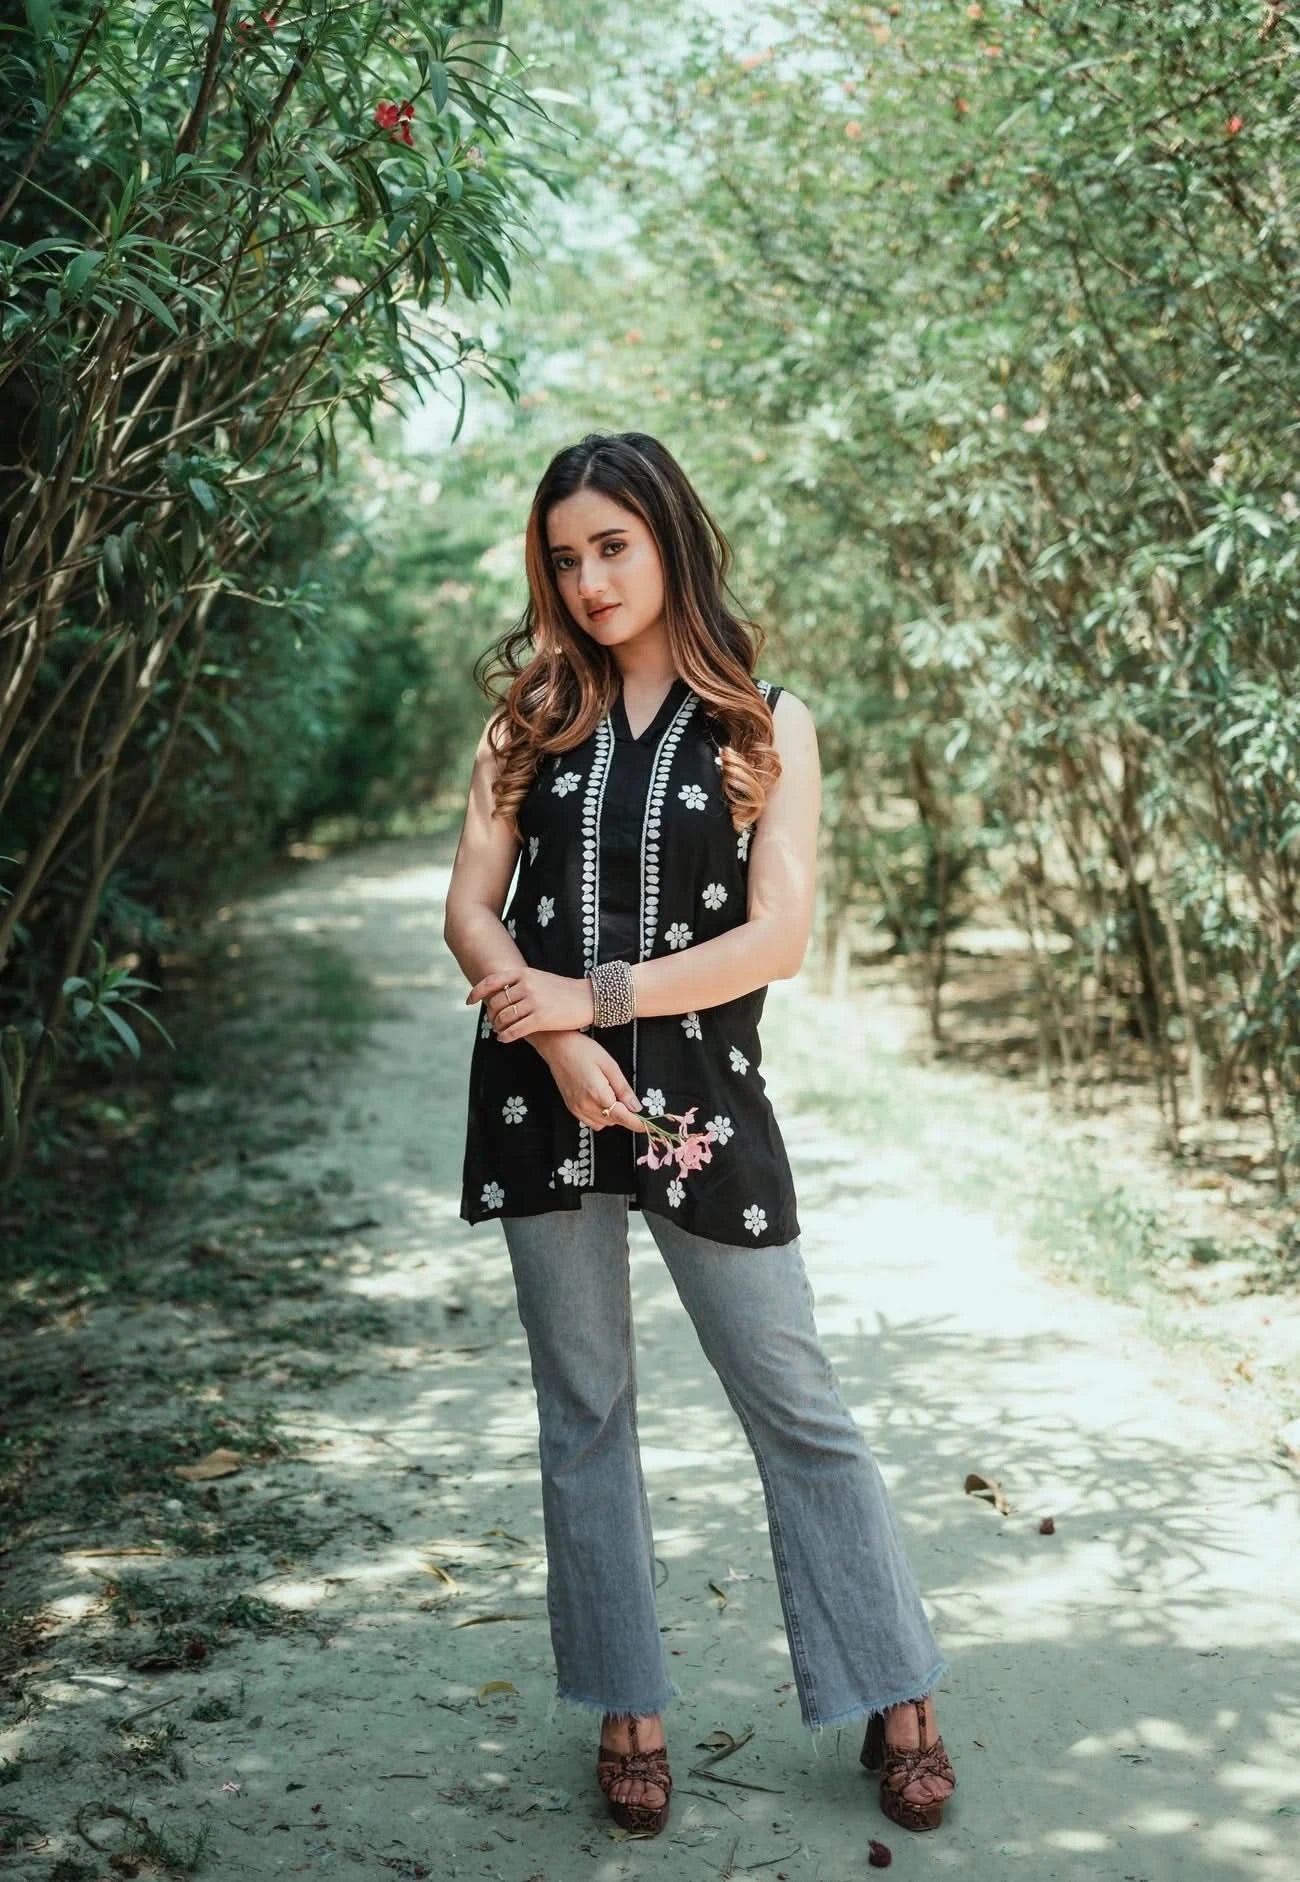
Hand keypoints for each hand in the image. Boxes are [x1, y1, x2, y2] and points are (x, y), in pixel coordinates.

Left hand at [466, 965, 593, 1042]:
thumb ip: (520, 982)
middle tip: (493, 1022)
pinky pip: (515, 1030)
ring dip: (498, 1027)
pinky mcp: (541, 1018)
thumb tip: (498, 993)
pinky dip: (506, 1036)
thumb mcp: (539, 978)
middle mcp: (527, 985)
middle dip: (492, 1015)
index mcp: (524, 973)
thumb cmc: (563, 990)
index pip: (492, 981)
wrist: (588, 997)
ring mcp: (534, 1002)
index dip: (477, 992)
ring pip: (504, 1017)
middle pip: (497, 1003)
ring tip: (499, 1031)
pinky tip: (503, 1038)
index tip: (469, 1001)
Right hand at [543, 1034, 647, 1133]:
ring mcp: (577, 1108)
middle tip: (628, 1098)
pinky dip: (601, 1116)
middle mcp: (586, 1105)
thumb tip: (636, 1106)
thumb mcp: (610, 1065)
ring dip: (613, 1116)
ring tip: (612, 1094)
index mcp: (598, 1094)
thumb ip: (623, 1088)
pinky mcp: (571, 1108)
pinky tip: (601, 1100)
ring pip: (603, 1124)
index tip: (648, 1127)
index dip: (637, 1124)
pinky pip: (591, 1121)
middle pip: (614, 1121)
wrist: (557, 1047)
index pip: (623, 1117)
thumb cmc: (582, 1050)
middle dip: (625, 1114)